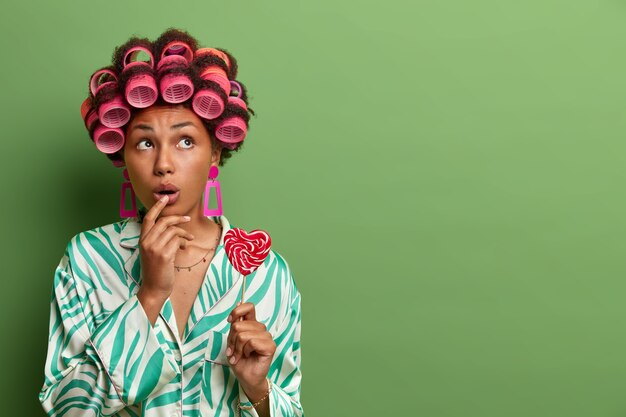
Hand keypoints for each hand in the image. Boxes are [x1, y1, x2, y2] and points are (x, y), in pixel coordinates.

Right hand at [136, 196, 193, 321]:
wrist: (154, 288)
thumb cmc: (156, 271)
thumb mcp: (154, 252)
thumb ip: (160, 239)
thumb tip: (174, 228)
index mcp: (142, 240)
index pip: (148, 219)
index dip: (157, 207)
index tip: (165, 198)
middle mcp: (146, 242)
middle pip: (163, 221)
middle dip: (177, 218)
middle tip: (187, 219)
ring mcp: (154, 248)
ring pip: (172, 230)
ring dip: (184, 232)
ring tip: (189, 239)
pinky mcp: (164, 255)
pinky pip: (177, 240)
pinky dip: (183, 242)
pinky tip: (185, 248)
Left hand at [226, 302, 275, 399]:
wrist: (246, 377)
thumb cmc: (240, 360)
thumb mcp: (232, 340)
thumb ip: (235, 325)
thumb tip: (238, 303)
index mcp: (252, 325)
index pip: (249, 307)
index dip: (237, 311)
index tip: (229, 320)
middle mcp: (261, 329)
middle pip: (239, 325)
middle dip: (232, 340)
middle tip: (233, 351)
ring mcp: (267, 337)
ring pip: (244, 335)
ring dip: (237, 348)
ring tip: (239, 355)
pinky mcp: (270, 346)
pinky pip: (252, 342)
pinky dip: (245, 351)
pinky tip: (247, 356)